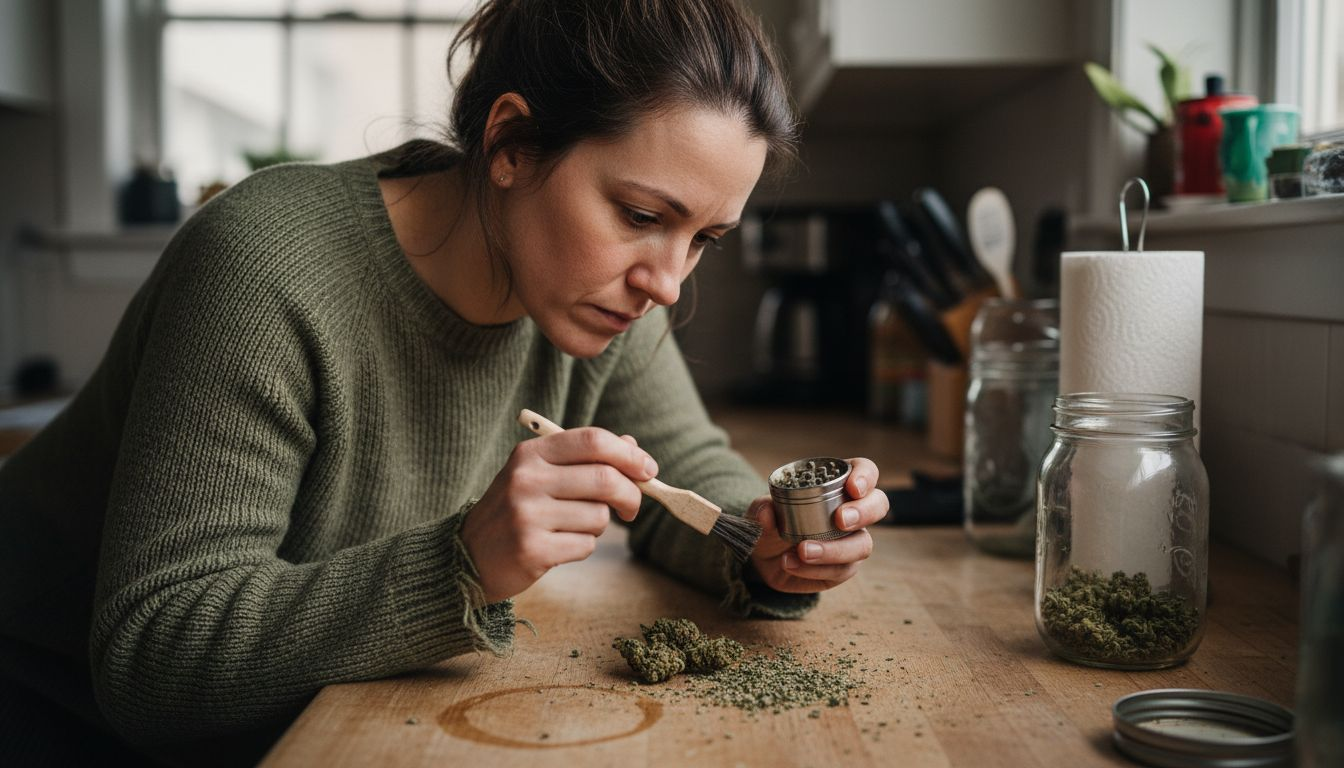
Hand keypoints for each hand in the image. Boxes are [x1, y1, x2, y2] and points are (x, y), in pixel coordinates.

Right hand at [460, 428, 656, 602]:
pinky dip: (583, 546)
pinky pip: (586, 545)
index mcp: (530, 454)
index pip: (593, 441)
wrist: (468, 556)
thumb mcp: (540, 474)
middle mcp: (526, 479)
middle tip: (630, 508)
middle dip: (630, 495)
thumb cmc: (515, 511)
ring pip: (599, 516)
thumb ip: (583, 459)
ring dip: (598, 525)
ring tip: (570, 527)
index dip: (629, 454)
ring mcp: (527, 515)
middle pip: (606, 478)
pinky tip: (558, 545)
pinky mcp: (532, 550)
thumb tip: (632, 446)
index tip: (648, 469)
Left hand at [747, 457, 887, 593]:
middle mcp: (852, 512)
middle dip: (863, 512)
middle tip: (839, 520)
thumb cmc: (771, 523)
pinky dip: (815, 569)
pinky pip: (841, 571)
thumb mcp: (760, 511)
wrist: (763, 558)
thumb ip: (762, 509)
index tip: (852, 487)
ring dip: (833, 550)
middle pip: (878, 506)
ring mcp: (851, 542)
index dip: (865, 476)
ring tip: (802, 550)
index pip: (865, 471)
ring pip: (862, 545)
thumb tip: (767, 514)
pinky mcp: (843, 568)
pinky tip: (791, 564)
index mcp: (837, 486)